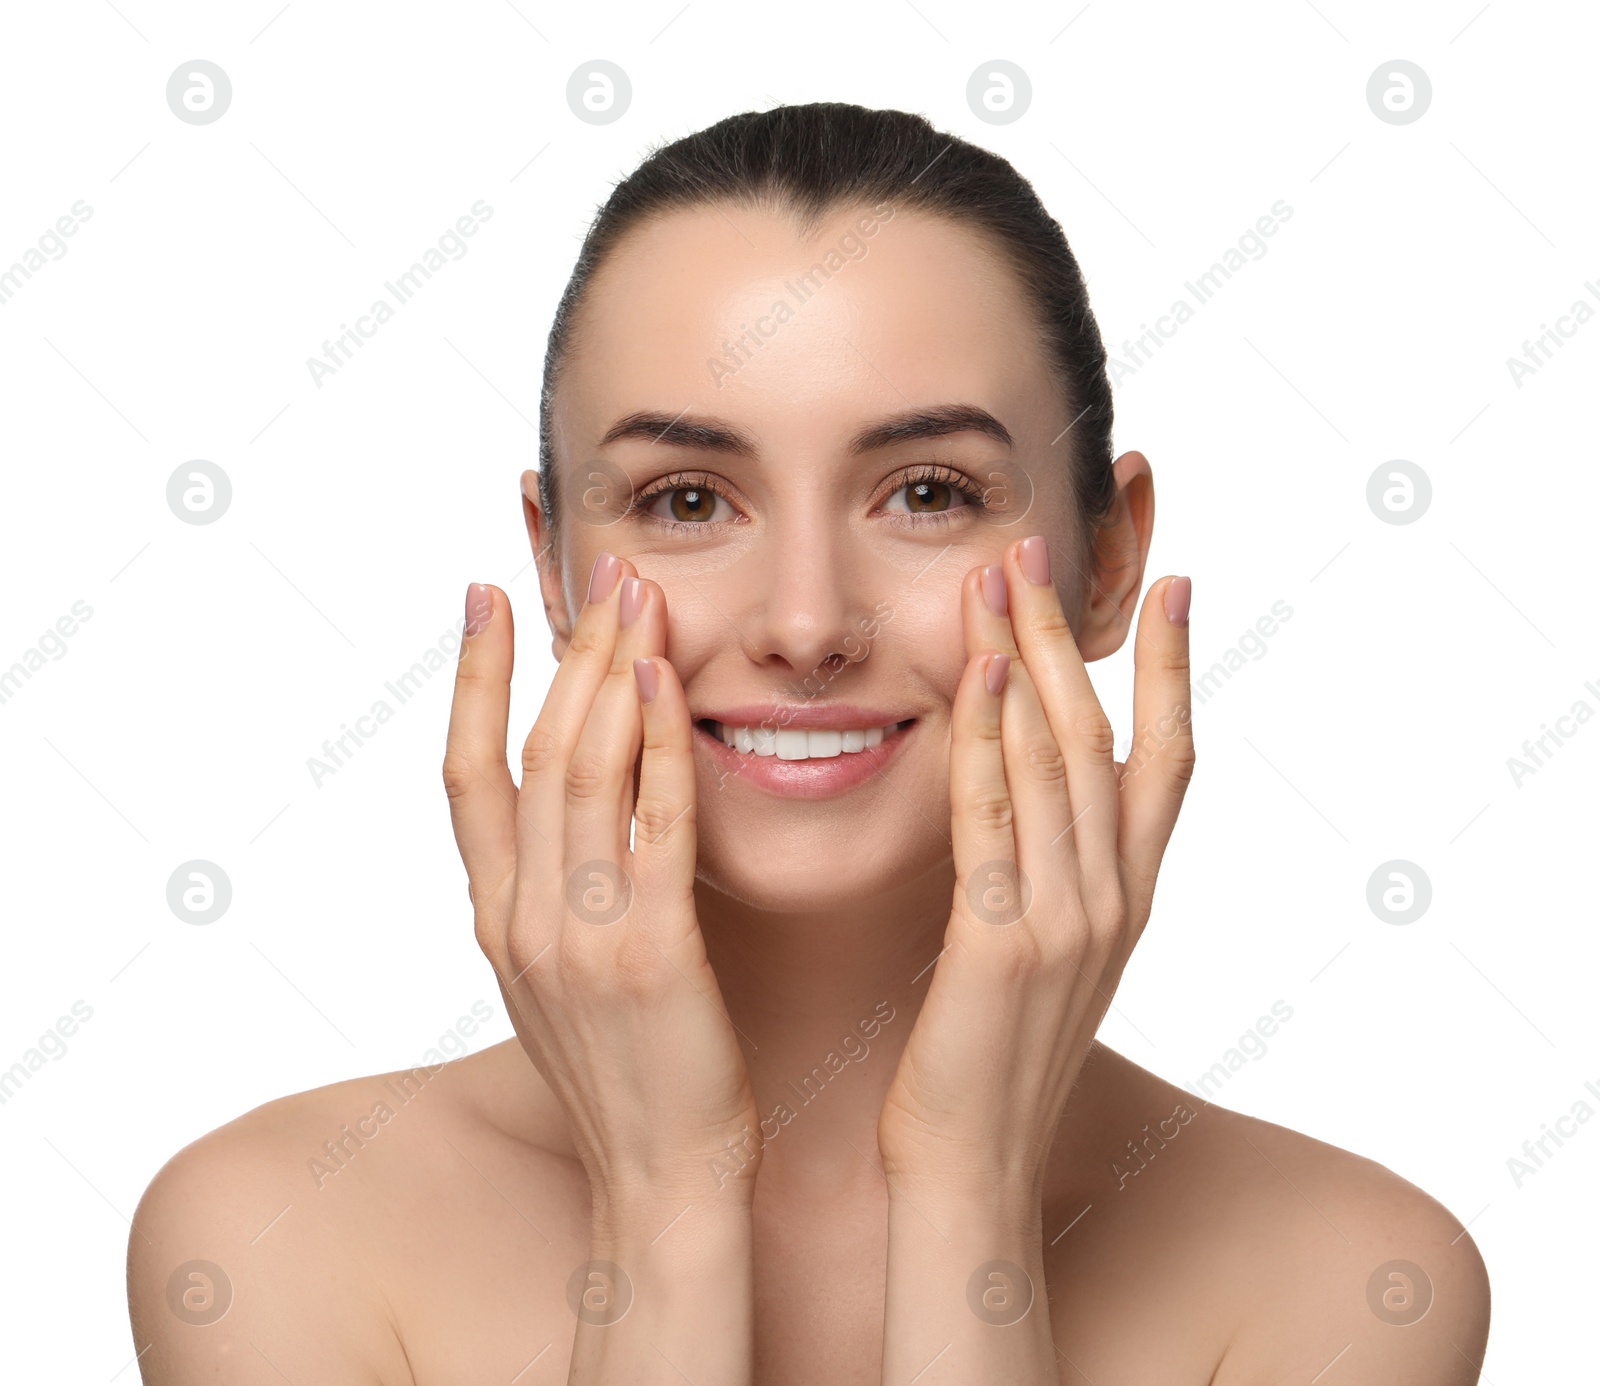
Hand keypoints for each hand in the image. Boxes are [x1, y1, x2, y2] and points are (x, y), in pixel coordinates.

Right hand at [442, 556, 760, 1218]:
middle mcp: (521, 917)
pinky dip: (655, 745)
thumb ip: (556, 900)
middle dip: (563, 652)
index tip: (488, 599)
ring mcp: (578, 933)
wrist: (659, 1185)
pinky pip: (649, 825)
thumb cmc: (629, 1082)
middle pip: (531, 752)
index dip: (474, 681)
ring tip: (636, 595)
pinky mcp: (648, 952)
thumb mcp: (565, 983)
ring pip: (581, 771)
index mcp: (497, 922)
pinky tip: (669, 683)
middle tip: (596, 572)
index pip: (467, 776)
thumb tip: (572, 828)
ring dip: (609, 674)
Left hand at [877, 536, 1193, 1196]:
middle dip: (1074, 635)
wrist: (970, 1173)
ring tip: (1000, 577)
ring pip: (1055, 760)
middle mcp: (1113, 900)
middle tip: (1045, 546)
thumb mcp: (1039, 957)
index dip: (1173, 670)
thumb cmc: (988, 1063)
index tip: (1171, 585)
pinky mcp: (1002, 946)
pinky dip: (989, 743)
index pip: (1166, 761)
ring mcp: (1067, 923)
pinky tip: (974, 677)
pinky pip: (995, 821)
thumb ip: (1047, 878)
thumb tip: (1028, 807)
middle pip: (1105, 737)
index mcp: (1126, 900)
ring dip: (1026, 660)